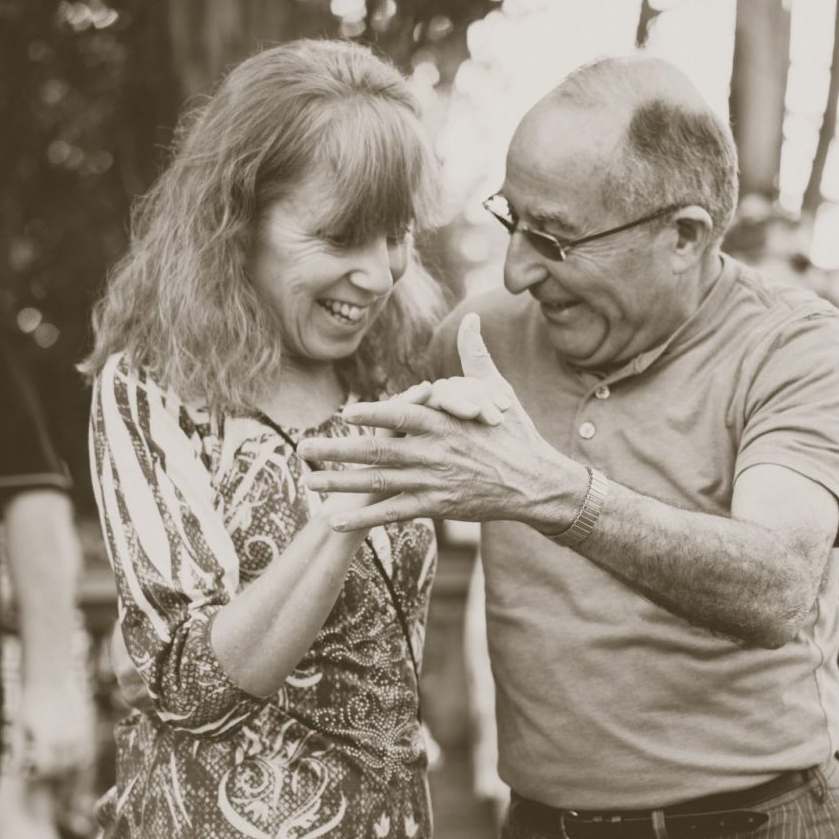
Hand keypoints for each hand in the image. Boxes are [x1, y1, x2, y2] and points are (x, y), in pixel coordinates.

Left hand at [17, 668, 93, 776]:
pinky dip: (81, 759)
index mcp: (47, 740)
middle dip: (52, 771)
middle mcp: (65, 739)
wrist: (50, 680)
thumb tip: (16, 771)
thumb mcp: (19, 726)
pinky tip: (70, 755)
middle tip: (44, 766)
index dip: (40, 773)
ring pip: (78, 763)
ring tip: (57, 761)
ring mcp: (79, 735)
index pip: (47, 769)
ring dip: (67, 767)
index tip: (34, 770)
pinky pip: (88, 753)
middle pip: (62, 768)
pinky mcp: (88, 730)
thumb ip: (18, 750)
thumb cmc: (31, 704)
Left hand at [299, 315, 576, 531]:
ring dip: (341, 483)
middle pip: (377, 450)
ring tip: (309, 482)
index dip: (373, 415)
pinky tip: (335, 519)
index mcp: (445, 422)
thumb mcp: (498, 391)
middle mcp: (434, 452)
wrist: (536, 483)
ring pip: (378, 482)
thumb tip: (472, 319)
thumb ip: (475, 356)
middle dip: (336, 451)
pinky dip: (364, 516)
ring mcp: (433, 481)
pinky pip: (393, 512)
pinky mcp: (437, 506)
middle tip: (302, 448)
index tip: (344, 412)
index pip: (403, 415)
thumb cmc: (515, 433)